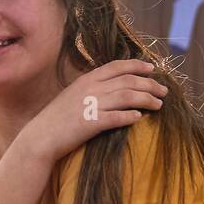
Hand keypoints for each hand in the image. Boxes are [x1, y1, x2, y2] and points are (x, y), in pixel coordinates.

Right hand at [18, 59, 166, 164]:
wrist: (39, 138)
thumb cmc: (56, 120)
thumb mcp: (72, 96)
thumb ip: (91, 89)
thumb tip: (113, 87)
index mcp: (86, 80)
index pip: (117, 66)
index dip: (137, 66)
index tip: (152, 69)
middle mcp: (90, 88)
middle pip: (128, 81)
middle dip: (150, 84)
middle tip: (164, 91)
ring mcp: (90, 105)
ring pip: (128, 96)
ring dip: (147, 99)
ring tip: (159, 105)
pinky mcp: (90, 123)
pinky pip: (117, 117)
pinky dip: (131, 116)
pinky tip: (140, 118)